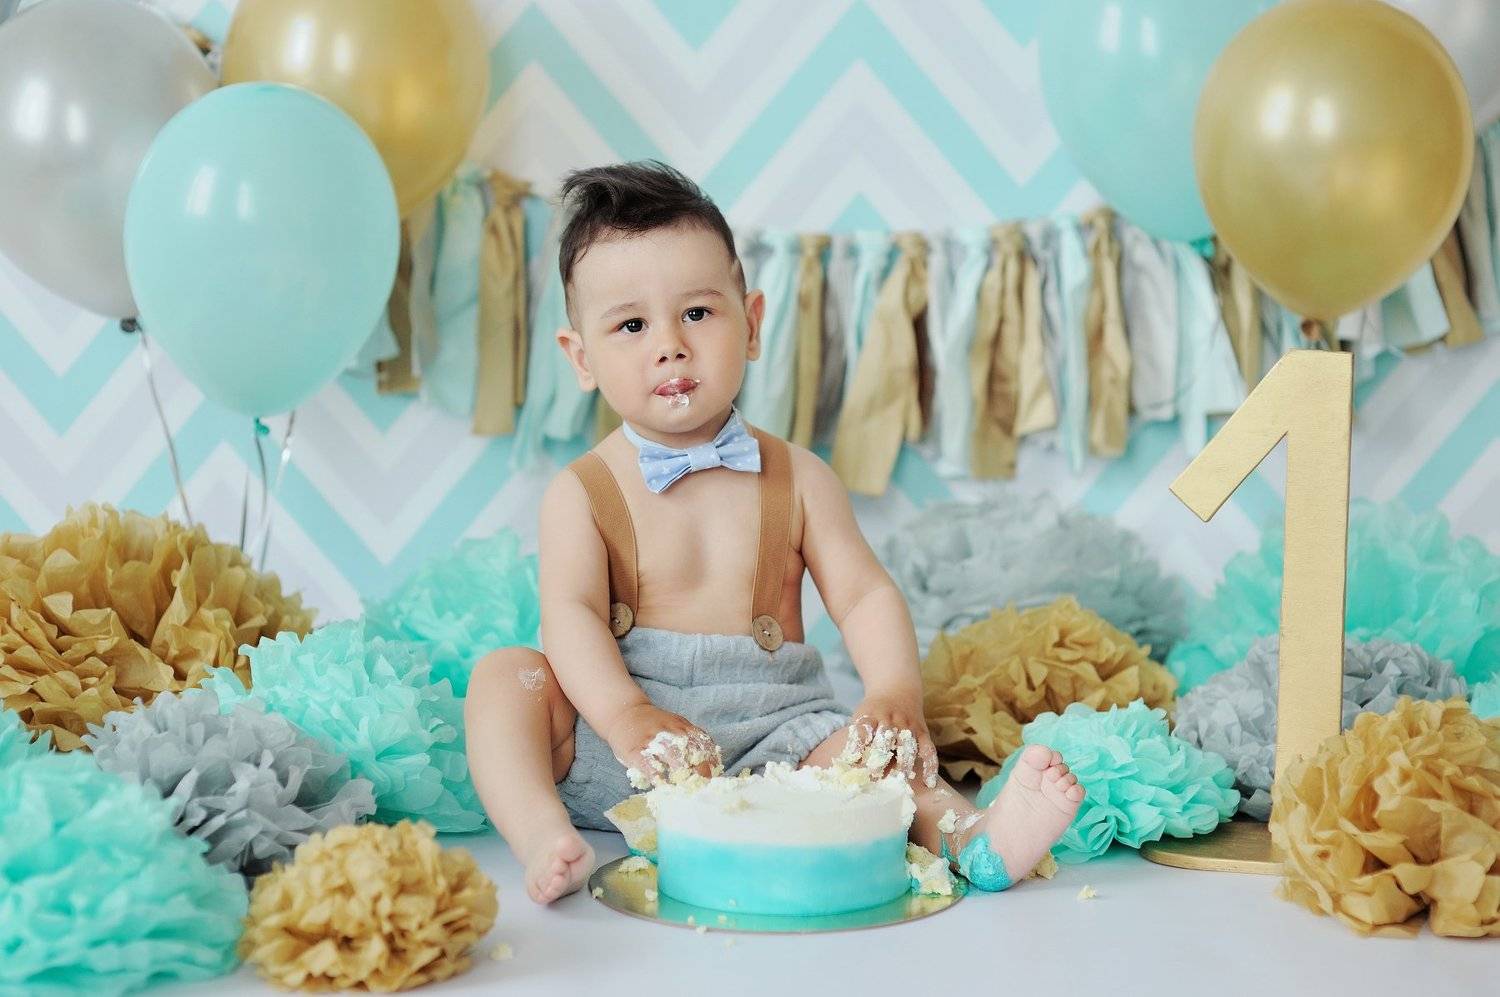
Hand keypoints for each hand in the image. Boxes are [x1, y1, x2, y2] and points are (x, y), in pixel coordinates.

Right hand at [607, 703, 721, 788]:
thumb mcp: (676, 726)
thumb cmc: (654, 726)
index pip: (704, 743)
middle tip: (703, 786)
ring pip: (672, 756)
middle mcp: (671, 732)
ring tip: (686, 788)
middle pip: (691, 750)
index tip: (716, 776)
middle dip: (700, 769)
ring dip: (682, 773)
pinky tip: (663, 785)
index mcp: (683, 727)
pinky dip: (657, 776)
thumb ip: (691, 741)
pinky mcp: (636, 750)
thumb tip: (711, 767)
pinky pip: (648, 764)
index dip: (712, 760)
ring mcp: (653, 740)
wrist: (624, 713)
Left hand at [838, 692, 938, 787]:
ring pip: (908, 746)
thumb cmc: (875, 710)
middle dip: (880, 757)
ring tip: (900, 781)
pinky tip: (929, 782)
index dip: (858, 745)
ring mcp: (908, 726)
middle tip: (874, 775)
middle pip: (886, 739)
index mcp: (871, 715)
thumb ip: (857, 739)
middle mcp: (890, 720)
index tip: (853, 760)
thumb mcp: (862, 716)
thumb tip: (848, 765)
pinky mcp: (922, 732)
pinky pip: (929, 750)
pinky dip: (930, 766)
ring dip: (903, 763)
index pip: (864, 730)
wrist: (897, 688)